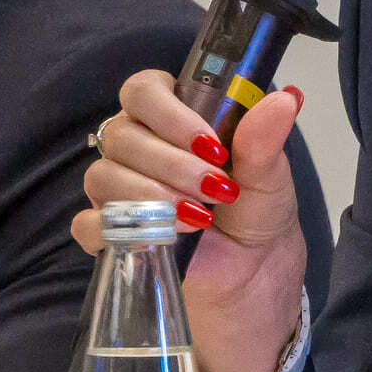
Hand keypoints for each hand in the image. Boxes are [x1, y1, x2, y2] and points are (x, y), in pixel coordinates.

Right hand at [74, 69, 309, 371]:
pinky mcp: (108, 236)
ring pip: (102, 175)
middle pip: (121, 134)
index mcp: (173, 119)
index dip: (170, 112)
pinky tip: (162, 240)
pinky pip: (86, 225)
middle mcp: (138, 148)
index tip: (212, 145)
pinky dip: (118, 231)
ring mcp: (118, 192)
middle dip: (170, 162)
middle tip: (216, 190)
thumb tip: (285, 98)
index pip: (144, 90)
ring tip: (198, 219)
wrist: (253, 281)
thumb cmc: (257, 217)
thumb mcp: (271, 181)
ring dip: (150, 196)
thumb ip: (266, 141)